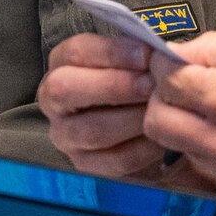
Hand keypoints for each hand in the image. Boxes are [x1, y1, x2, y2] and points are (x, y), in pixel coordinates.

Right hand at [38, 34, 162, 176]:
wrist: (144, 127)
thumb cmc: (136, 82)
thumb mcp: (132, 61)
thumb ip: (138, 53)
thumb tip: (159, 50)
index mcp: (61, 65)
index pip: (74, 52)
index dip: (110, 52)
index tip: (146, 54)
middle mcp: (54, 101)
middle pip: (67, 89)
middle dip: (113, 85)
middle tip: (151, 84)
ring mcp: (66, 136)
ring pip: (92, 129)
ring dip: (132, 118)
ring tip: (161, 110)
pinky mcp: (86, 166)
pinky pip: (114, 160)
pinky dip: (143, 148)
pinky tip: (162, 137)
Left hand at [144, 35, 215, 205]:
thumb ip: (211, 48)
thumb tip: (174, 53)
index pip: (164, 80)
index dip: (163, 66)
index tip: (168, 63)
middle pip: (157, 122)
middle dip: (163, 100)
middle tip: (181, 88)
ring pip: (178, 148)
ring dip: (185, 128)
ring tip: (214, 112)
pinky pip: (206, 168)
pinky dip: (210, 151)